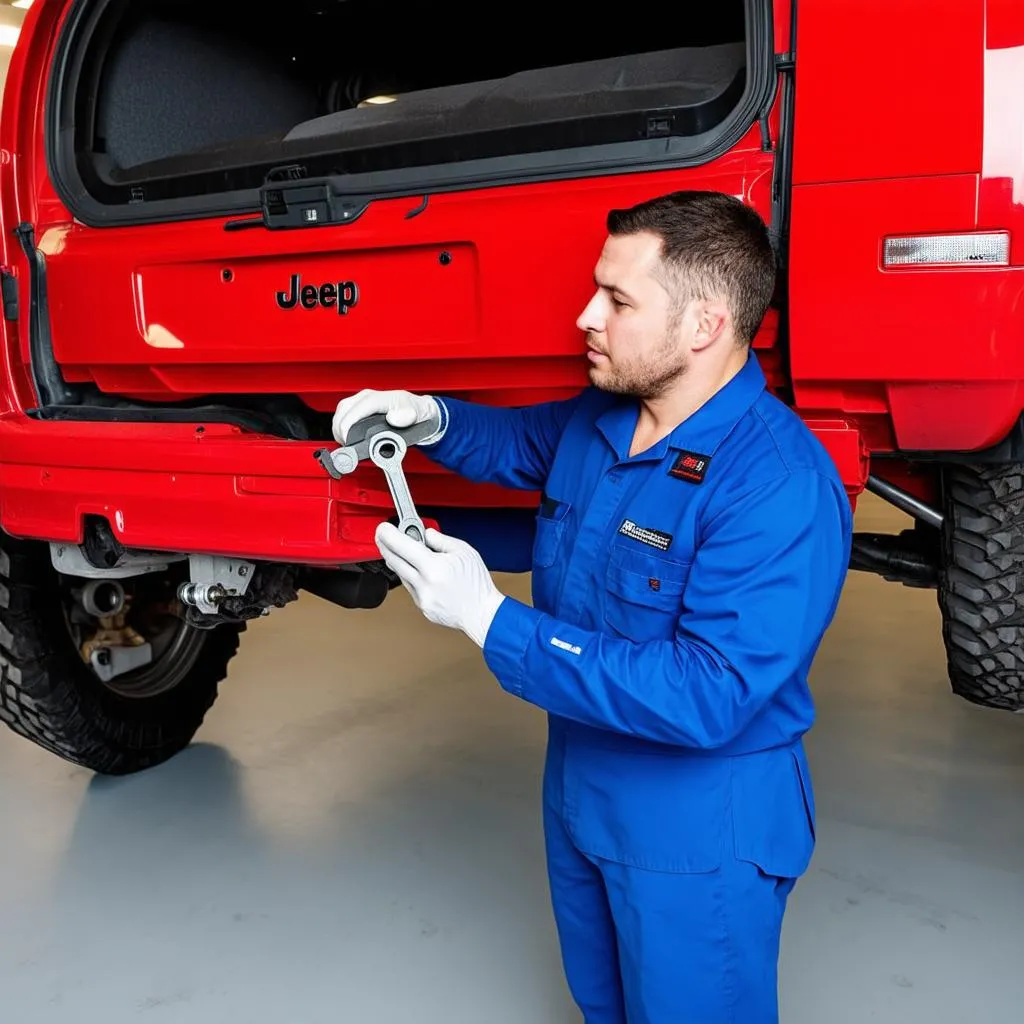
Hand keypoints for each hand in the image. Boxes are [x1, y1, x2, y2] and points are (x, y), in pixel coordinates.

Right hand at [332, 388, 442, 443]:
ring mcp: (361, 402)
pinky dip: (341, 428)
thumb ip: (406, 417)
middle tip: (346, 446)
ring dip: (339, 429)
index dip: (348, 424)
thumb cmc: (415, 411)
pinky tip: (346, 438)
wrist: (418, 410)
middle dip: (340, 429)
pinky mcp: (358, 408)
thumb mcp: (415, 414)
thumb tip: (393, 419)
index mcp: (380, 397)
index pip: (358, 408)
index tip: (346, 438)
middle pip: (344, 410)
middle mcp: (367, 397)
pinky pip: (343, 416)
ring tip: (345, 444)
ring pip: (340, 413)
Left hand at [375, 523, 505, 647]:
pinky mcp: (422, 606)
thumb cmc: (477, 584)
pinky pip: (410, 588)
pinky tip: (421, 572)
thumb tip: (425, 534)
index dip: (388, 534)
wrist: (482, 613)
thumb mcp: (464, 551)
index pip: (401, 546)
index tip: (383, 528)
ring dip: (399, 561)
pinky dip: (412, 577)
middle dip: (385, 546)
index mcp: (433, 567)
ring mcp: (421, 597)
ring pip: (401, 575)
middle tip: (383, 536)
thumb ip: (440, 540)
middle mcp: (424, 583)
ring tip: (406, 551)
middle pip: (394, 560)